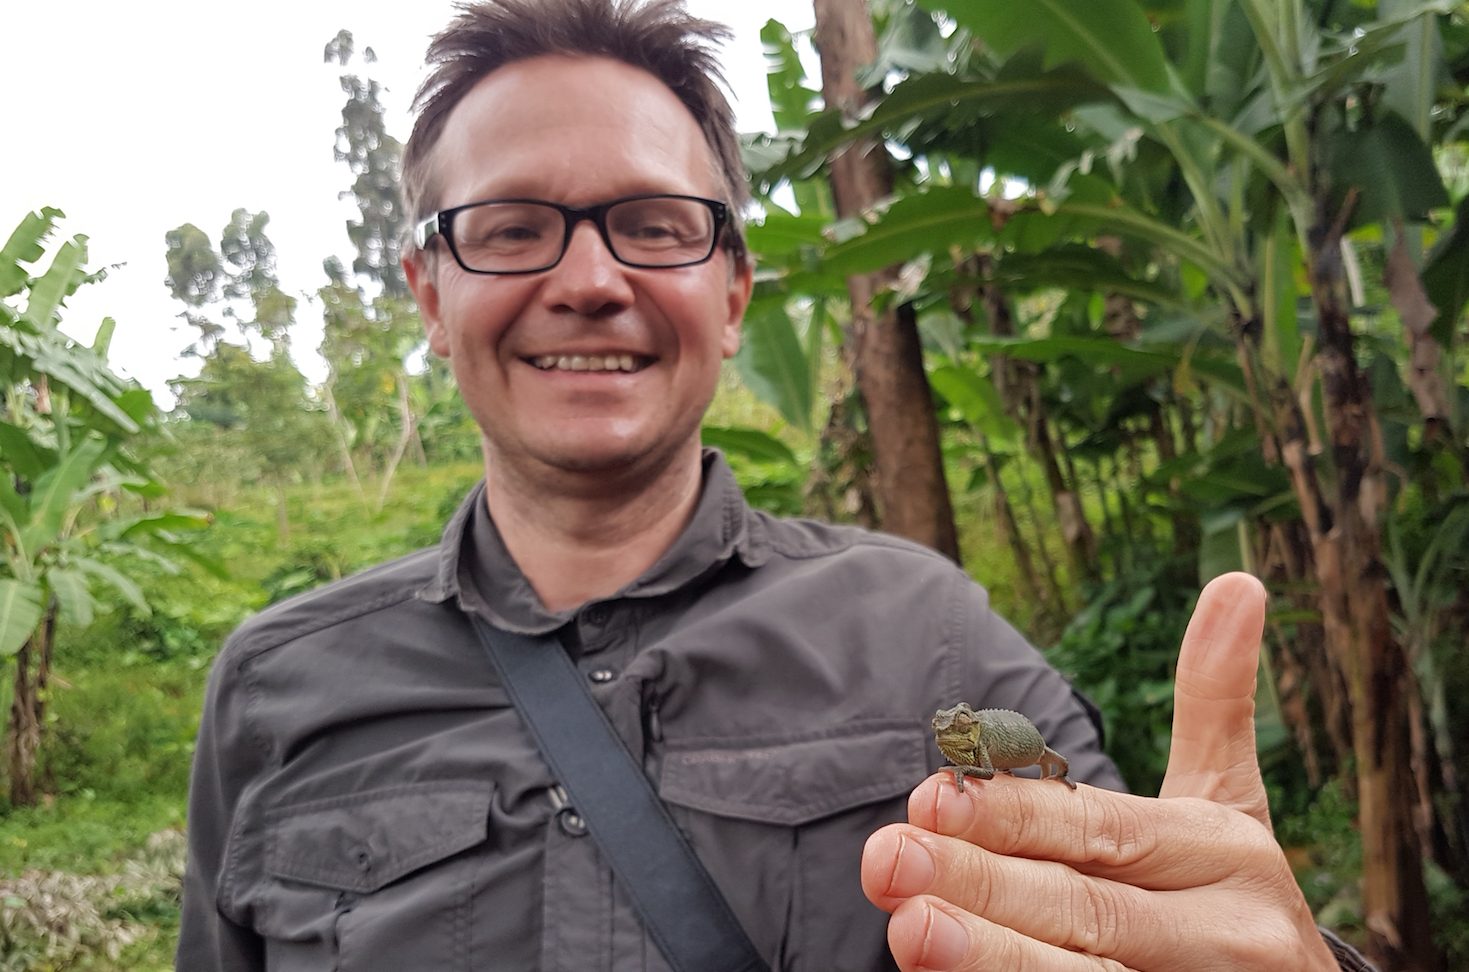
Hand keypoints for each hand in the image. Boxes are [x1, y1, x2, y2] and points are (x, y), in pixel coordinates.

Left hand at [862, 572, 1339, 970]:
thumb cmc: (1231, 895)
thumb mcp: (1230, 801)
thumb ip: (1215, 701)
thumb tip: (1237, 580)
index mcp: (1225, 853)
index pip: (1102, 830)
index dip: (1016, 816)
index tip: (928, 795)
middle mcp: (1225, 934)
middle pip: (1086, 909)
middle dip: (981, 886)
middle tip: (887, 860)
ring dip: (991, 959)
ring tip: (909, 931)